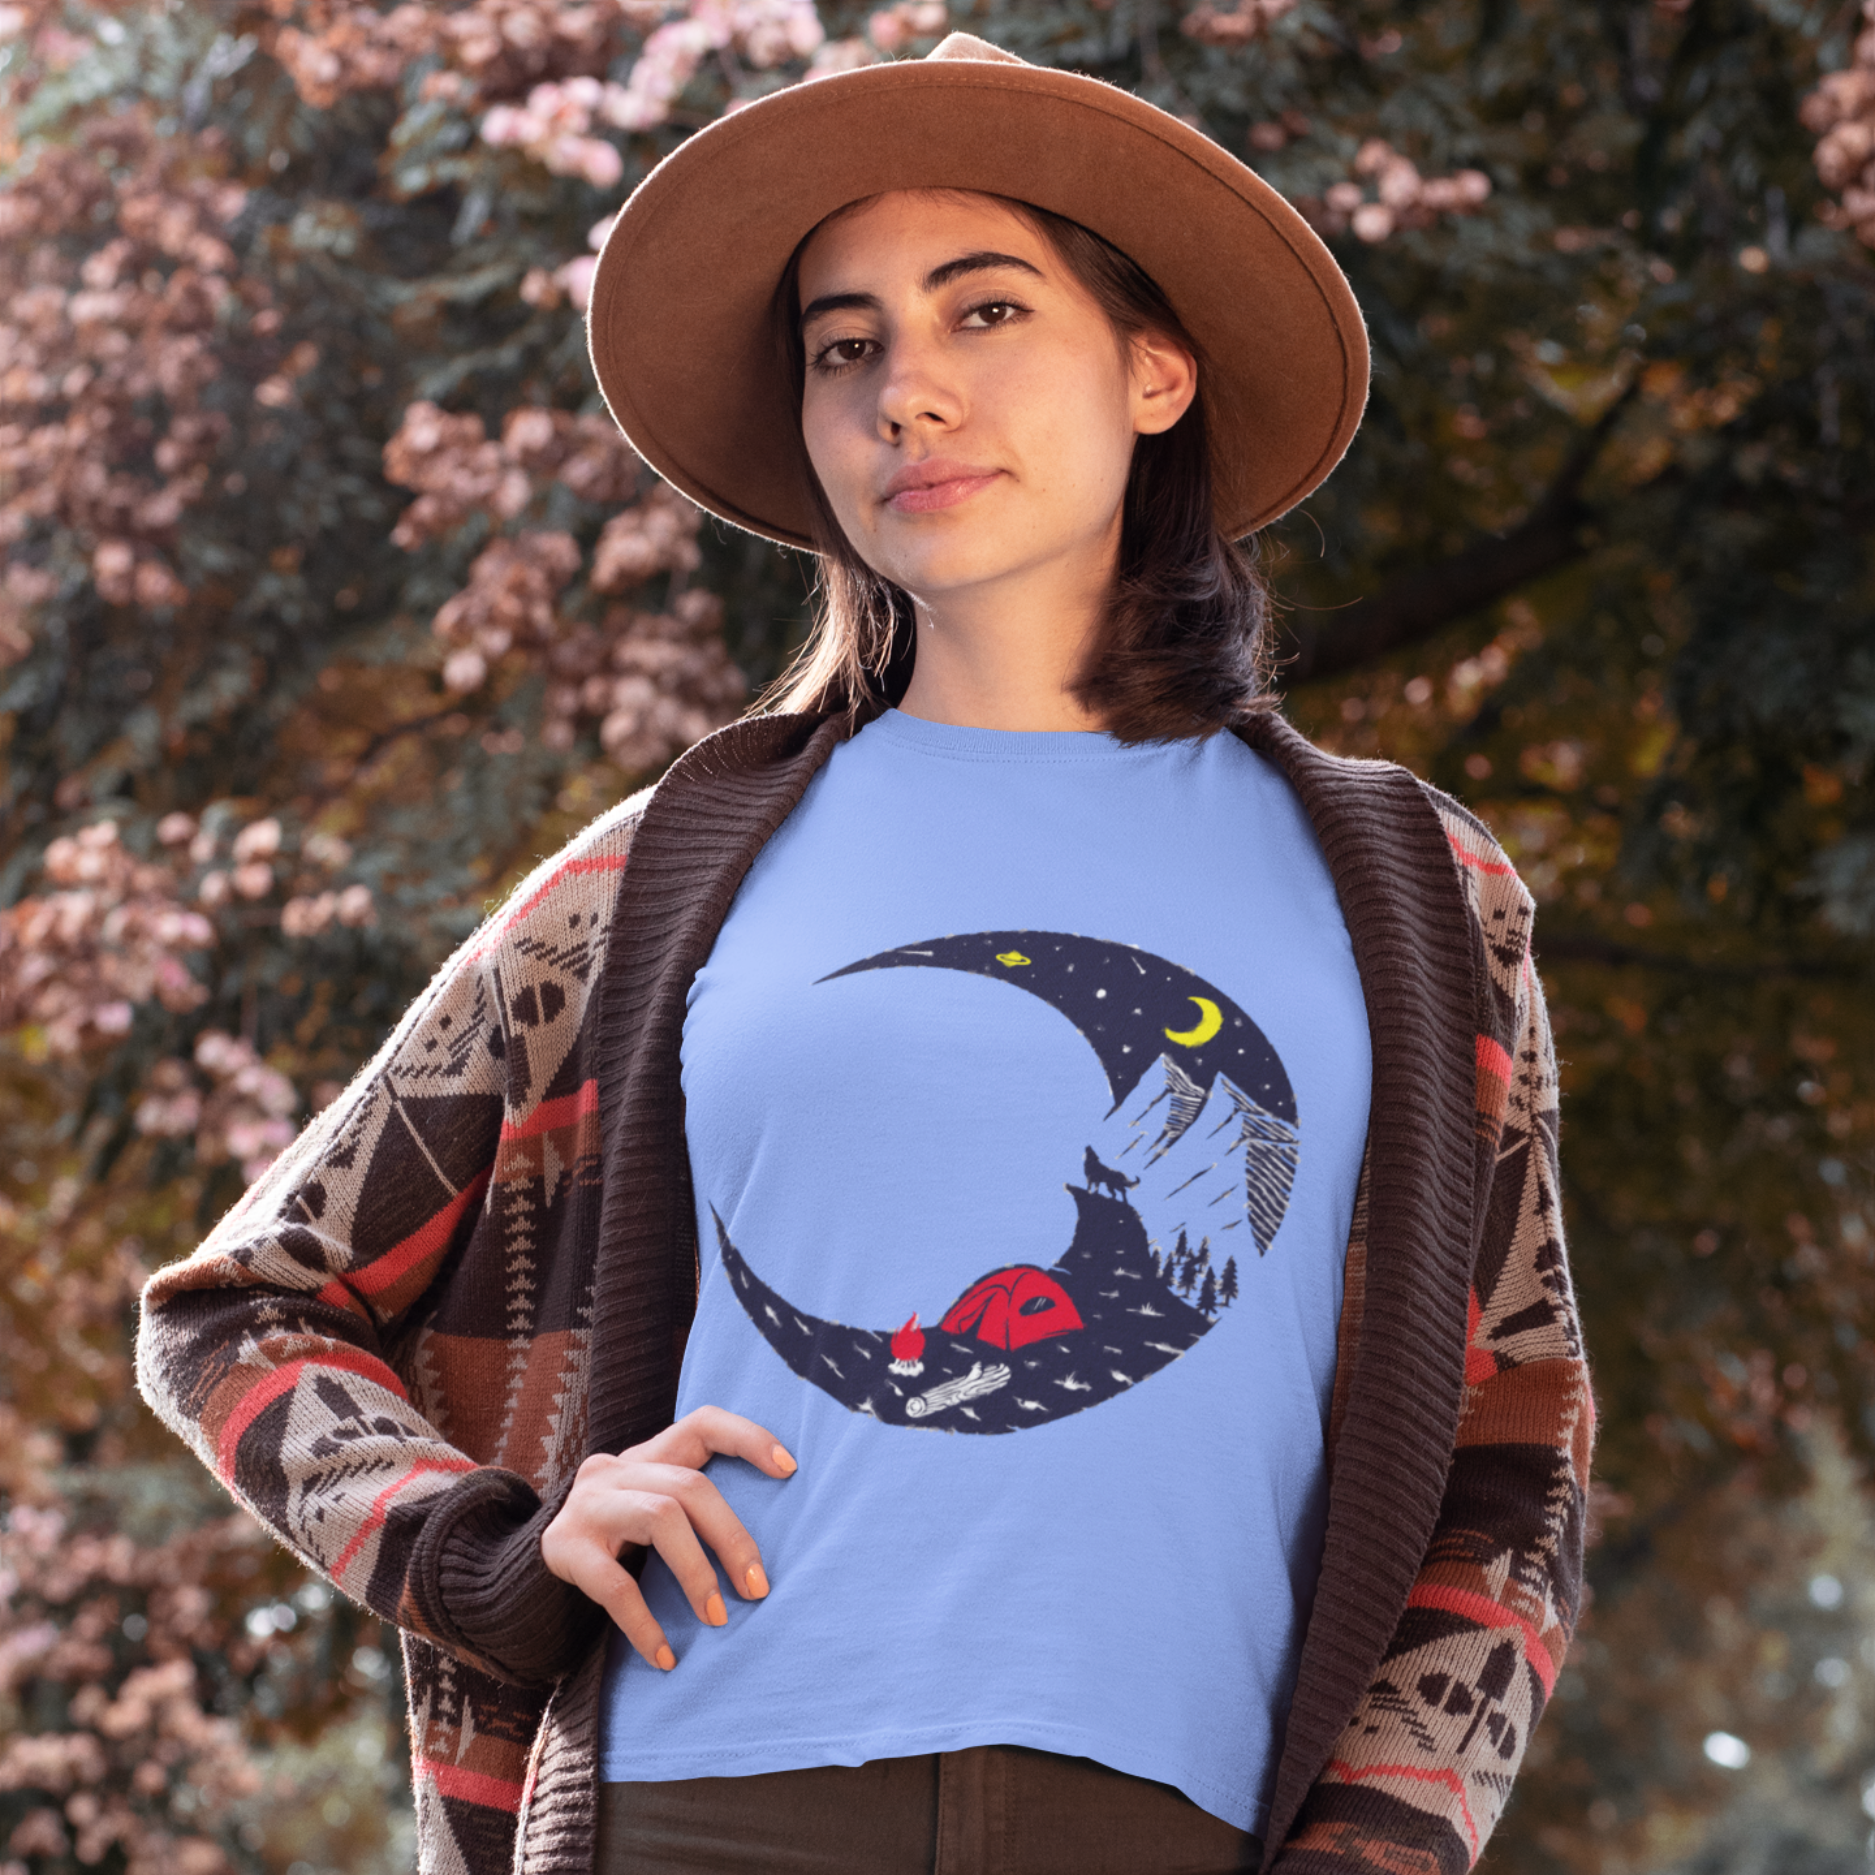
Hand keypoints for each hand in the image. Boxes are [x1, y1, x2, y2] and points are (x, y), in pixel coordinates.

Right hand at [540, 1404, 795, 1671]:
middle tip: (757, 1589)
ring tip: (717, 1618)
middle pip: (689, 1487)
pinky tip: (665, 1656)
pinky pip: (614, 1585)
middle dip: (732, 1537)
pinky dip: (644, 1623)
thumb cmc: (615, 1541)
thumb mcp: (651, 1510)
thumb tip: (760, 1558)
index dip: (747, 1437)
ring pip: (660, 1518)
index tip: (790, 1468)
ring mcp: (588, 1505)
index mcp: (648, 1455)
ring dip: (696, 1571)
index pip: (701, 1424)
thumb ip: (692, 1510)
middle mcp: (616, 1469)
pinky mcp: (564, 1547)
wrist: (525, 1567)